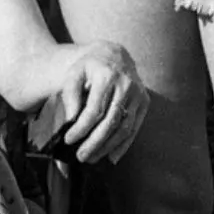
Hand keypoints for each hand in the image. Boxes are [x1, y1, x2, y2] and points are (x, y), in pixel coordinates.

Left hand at [43, 41, 146, 163]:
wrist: (113, 55)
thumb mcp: (74, 74)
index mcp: (107, 75)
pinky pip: (134, 128)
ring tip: (92, 158)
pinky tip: (111, 157)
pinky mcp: (144, 102)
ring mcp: (138, 94)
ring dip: (108, 147)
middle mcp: (126, 85)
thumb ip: (70, 95)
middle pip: (111, 121)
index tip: (69, 140)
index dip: (81, 127)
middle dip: (95, 142)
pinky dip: (124, 145)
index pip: (94, 109)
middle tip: (81, 157)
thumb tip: (72, 120)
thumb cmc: (89, 67)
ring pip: (124, 127)